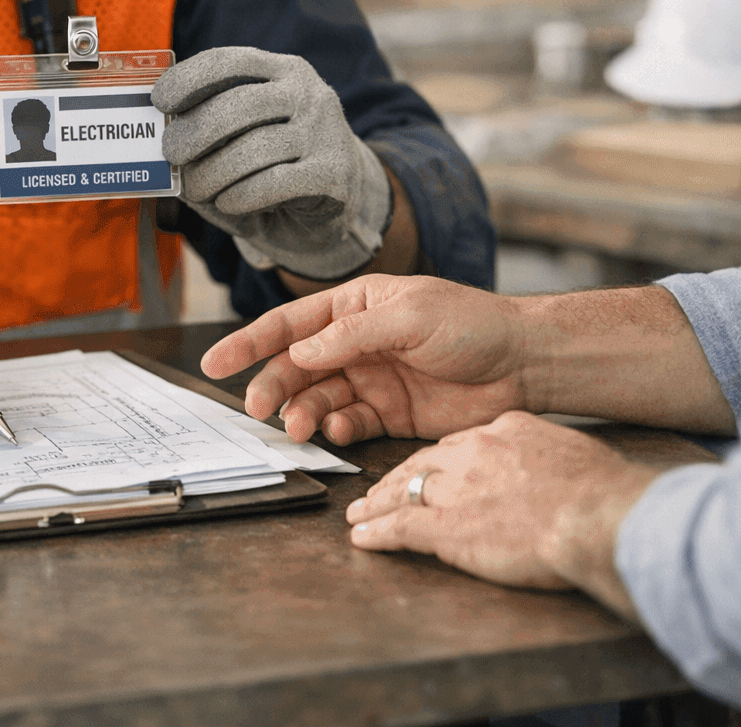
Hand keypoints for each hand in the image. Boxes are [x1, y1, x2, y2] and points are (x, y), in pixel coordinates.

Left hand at [153, 47, 390, 280]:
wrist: (330, 211)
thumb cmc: (270, 169)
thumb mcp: (239, 142)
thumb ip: (206, 136)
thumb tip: (157, 141)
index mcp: (282, 72)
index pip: (232, 61)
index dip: (190, 78)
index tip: (159, 102)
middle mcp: (308, 94)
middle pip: (242, 104)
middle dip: (197, 130)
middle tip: (171, 153)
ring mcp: (326, 132)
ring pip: (256, 148)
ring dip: (214, 172)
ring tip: (196, 189)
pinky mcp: (334, 174)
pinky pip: (276, 182)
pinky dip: (242, 194)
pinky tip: (228, 202)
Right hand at [202, 275, 531, 443]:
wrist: (526, 363)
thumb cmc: (472, 324)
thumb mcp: (409, 316)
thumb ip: (350, 336)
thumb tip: (298, 353)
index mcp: (354, 306)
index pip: (290, 325)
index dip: (249, 342)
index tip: (215, 362)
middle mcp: (355, 343)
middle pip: (296, 367)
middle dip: (272, 386)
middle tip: (258, 408)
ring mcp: (371, 379)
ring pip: (317, 399)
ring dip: (301, 413)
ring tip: (297, 427)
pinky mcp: (389, 413)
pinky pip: (349, 424)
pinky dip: (336, 431)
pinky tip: (335, 434)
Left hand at [345, 411, 656, 614]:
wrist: (598, 513)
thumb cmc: (601, 491)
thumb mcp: (572, 452)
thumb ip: (547, 456)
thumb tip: (550, 469)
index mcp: (503, 432)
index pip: (457, 444)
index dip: (437, 461)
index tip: (429, 471)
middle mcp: (472, 454)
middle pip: (422, 464)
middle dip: (397, 478)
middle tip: (378, 489)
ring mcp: (456, 490)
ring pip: (403, 492)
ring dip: (377, 504)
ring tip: (360, 513)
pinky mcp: (447, 527)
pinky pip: (401, 527)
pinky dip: (377, 532)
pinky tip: (363, 537)